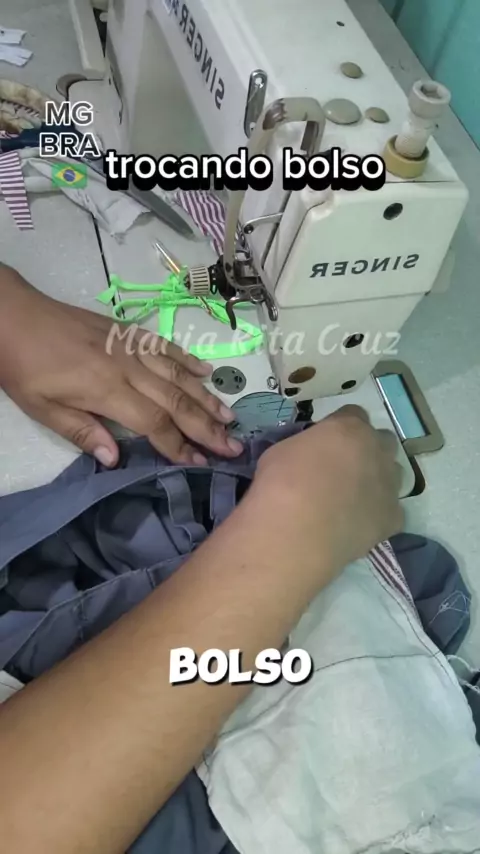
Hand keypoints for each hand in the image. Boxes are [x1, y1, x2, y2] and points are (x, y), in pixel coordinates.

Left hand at [0, 267, 241, 466]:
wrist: (13, 315)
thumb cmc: (24, 367)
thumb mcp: (42, 408)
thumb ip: (81, 432)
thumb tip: (116, 460)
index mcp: (107, 390)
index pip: (155, 424)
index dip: (179, 446)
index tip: (201, 463)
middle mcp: (128, 368)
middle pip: (177, 401)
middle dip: (207, 427)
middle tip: (234, 446)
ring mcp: (131, 347)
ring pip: (178, 375)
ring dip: (207, 397)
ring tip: (230, 416)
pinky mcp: (128, 332)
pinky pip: (166, 347)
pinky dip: (189, 360)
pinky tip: (207, 372)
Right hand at [252, 405, 403, 571]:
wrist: (296, 532)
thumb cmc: (281, 484)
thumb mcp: (281, 451)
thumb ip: (305, 447)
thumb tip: (307, 456)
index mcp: (349, 428)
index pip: (354, 415)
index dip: (340, 427)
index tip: (325, 441)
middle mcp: (377, 451)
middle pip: (383, 440)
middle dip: (367, 449)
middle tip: (342, 467)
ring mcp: (390, 485)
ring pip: (393, 474)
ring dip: (377, 480)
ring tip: (351, 498)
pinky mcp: (393, 517)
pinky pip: (391, 510)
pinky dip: (378, 514)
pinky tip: (358, 524)